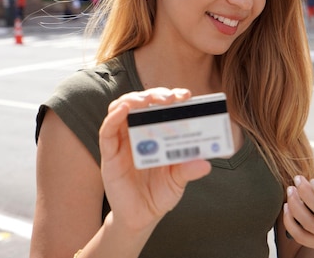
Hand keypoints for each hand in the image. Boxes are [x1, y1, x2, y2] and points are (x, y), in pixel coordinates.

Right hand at [99, 88, 211, 232]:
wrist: (141, 218)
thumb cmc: (160, 194)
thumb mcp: (178, 181)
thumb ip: (188, 170)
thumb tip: (206, 163)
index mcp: (158, 133)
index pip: (162, 107)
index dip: (173, 97)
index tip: (186, 96)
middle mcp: (139, 132)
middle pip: (142, 103)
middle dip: (155, 95)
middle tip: (170, 98)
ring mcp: (123, 142)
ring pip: (121, 109)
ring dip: (133, 100)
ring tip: (146, 100)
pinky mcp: (109, 154)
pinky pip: (107, 131)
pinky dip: (113, 117)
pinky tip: (123, 110)